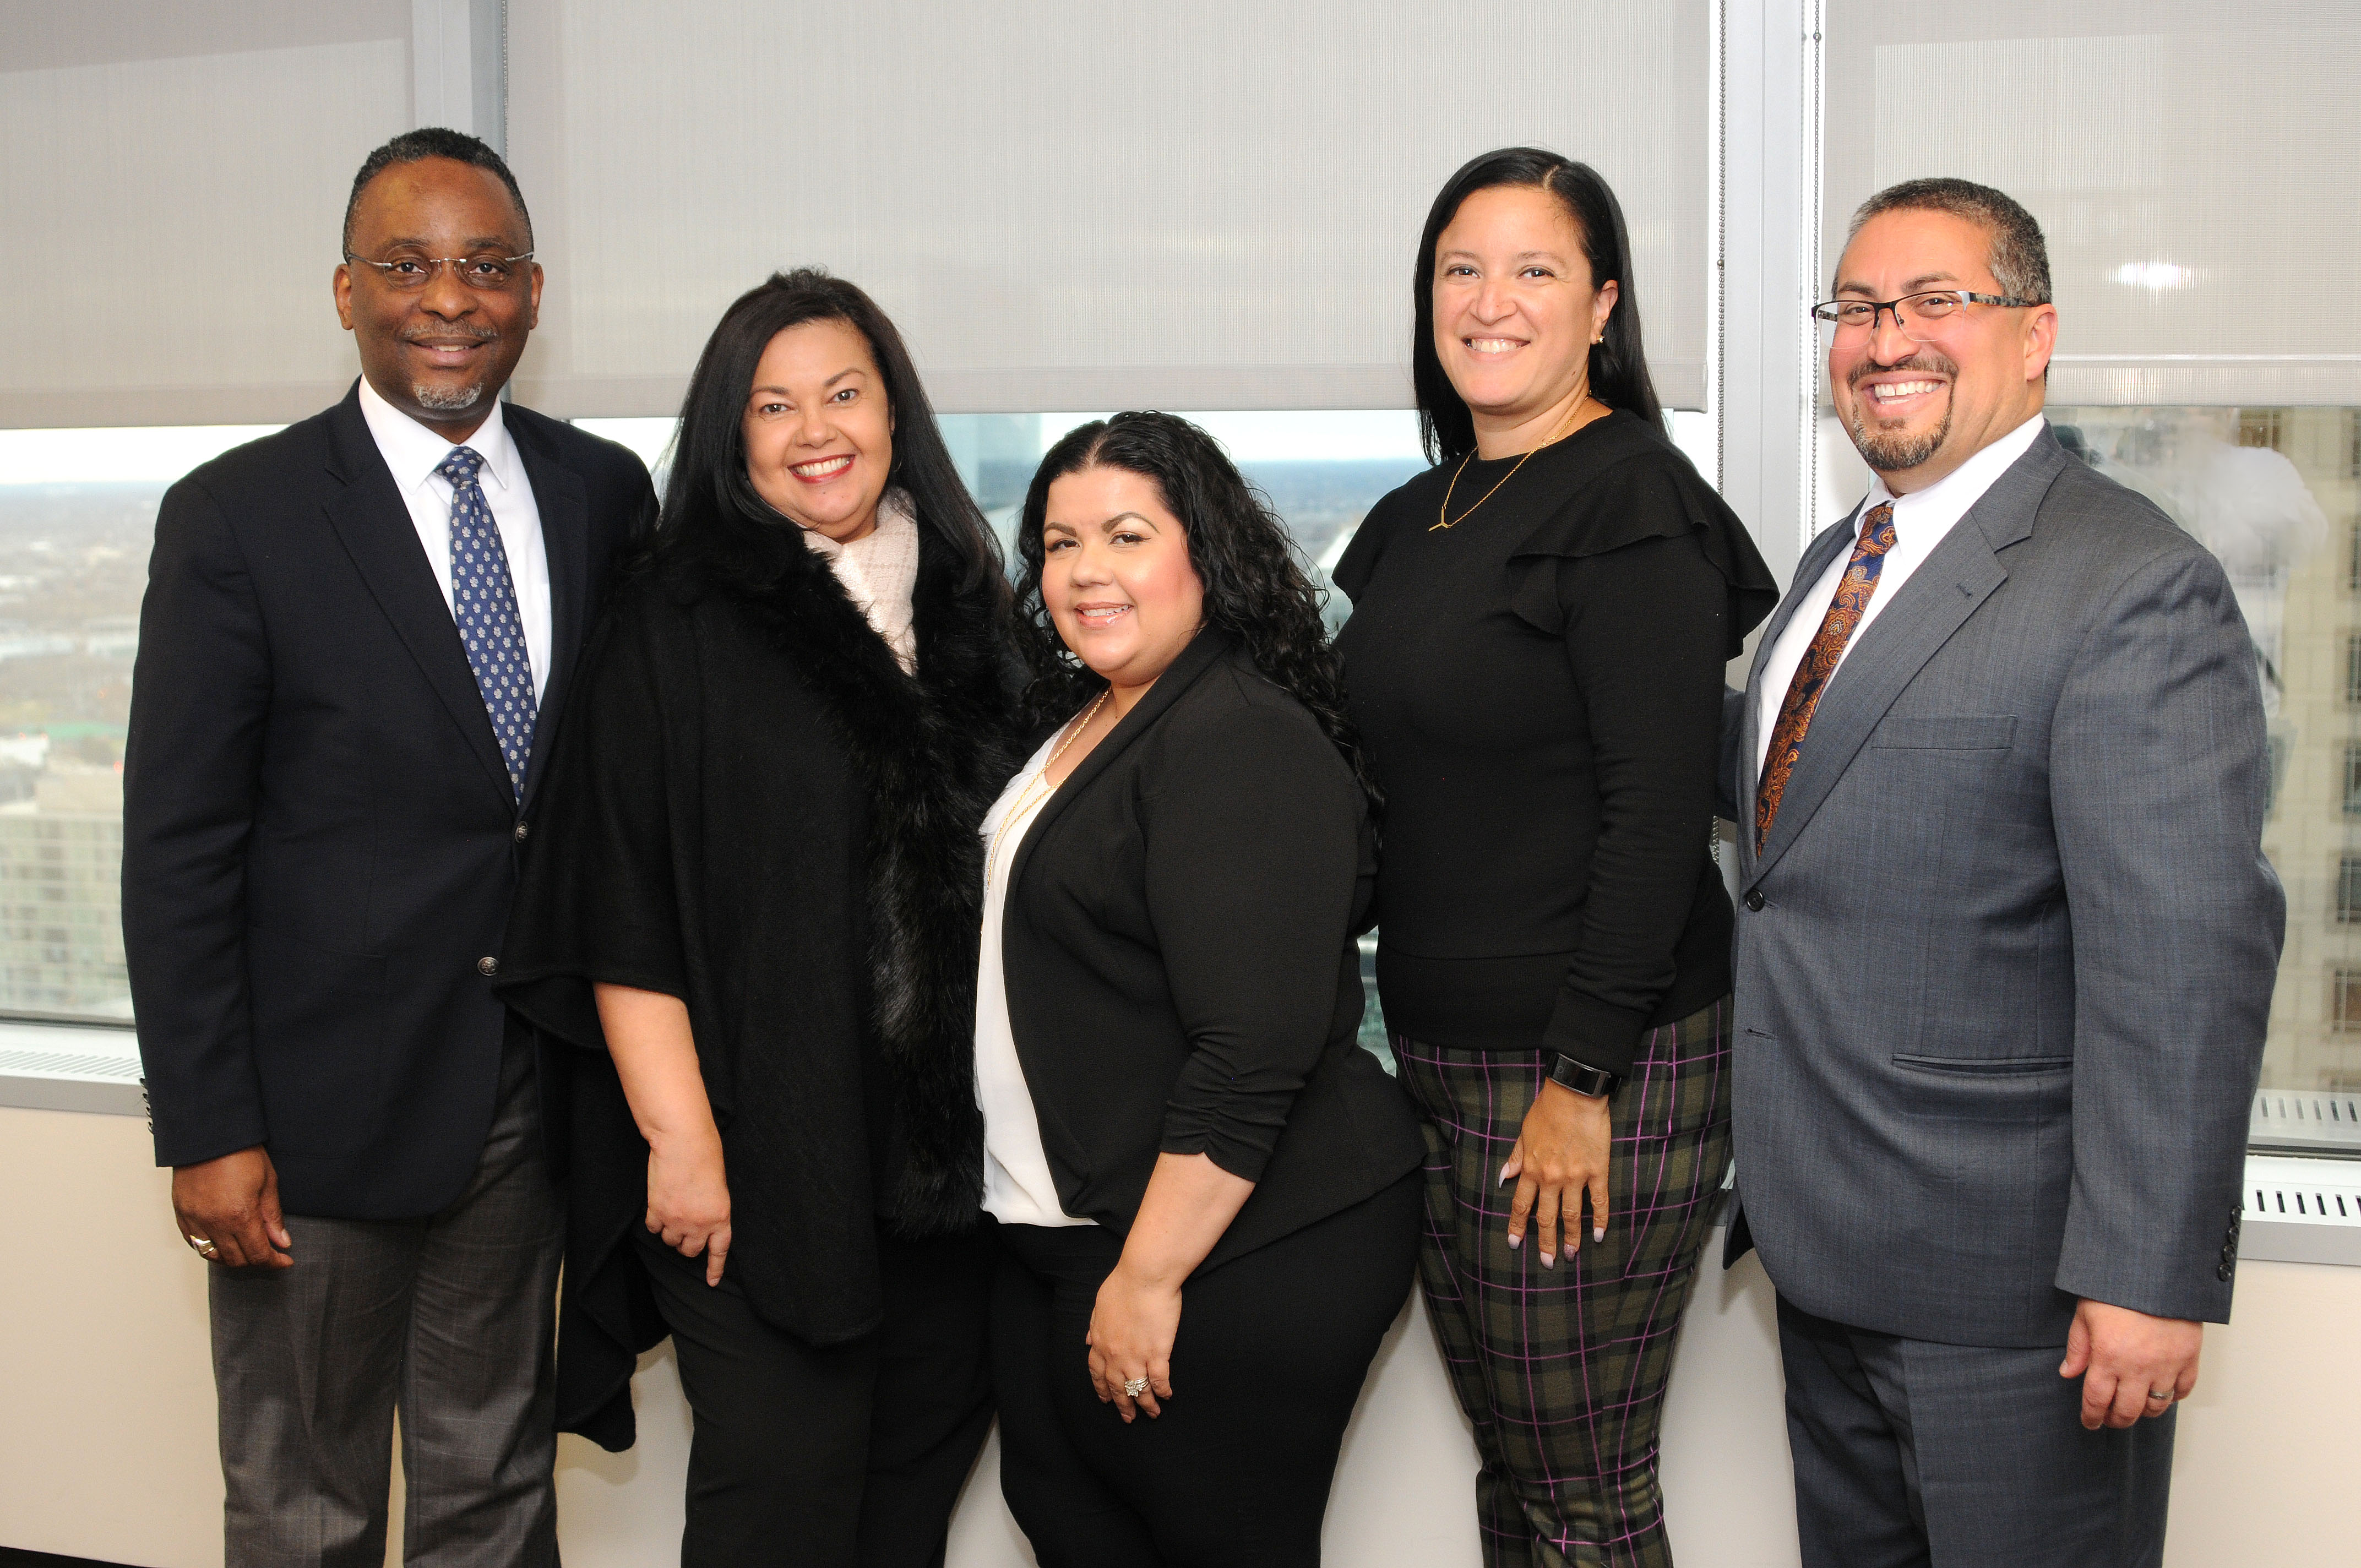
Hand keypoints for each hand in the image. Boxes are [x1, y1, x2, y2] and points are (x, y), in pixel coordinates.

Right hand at [172, 1146, 292, 1268]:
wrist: (209, 1135)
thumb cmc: (240, 1153)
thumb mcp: (268, 1182)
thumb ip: (273, 1217)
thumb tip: (282, 1242)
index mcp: (240, 1215)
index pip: (258, 1254)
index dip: (274, 1261)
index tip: (284, 1260)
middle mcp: (214, 1223)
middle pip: (236, 1260)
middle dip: (256, 1260)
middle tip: (268, 1253)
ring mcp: (195, 1220)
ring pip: (213, 1256)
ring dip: (232, 1258)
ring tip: (246, 1249)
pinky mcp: (181, 1214)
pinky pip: (194, 1243)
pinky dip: (209, 1248)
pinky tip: (222, 1243)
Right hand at [645, 1131, 730, 1285]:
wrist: (684, 1144)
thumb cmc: (706, 1159)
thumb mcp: (718, 1188)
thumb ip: (711, 1211)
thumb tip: (700, 1224)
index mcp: (720, 1217)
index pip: (718, 1250)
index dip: (714, 1268)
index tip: (711, 1282)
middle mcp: (699, 1224)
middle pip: (689, 1250)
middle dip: (687, 1244)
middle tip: (685, 1228)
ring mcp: (677, 1220)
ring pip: (670, 1241)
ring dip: (670, 1231)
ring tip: (673, 1209)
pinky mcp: (657, 1212)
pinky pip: (653, 1229)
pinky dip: (655, 1221)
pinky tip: (659, 1206)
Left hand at [1086, 1261, 1180, 1422]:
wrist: (1144, 1276)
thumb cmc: (1123, 1285)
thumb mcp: (1099, 1305)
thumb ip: (1094, 1326)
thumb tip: (1088, 1341)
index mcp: (1100, 1342)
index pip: (1097, 1373)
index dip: (1102, 1389)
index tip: (1106, 1399)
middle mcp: (1115, 1355)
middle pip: (1117, 1387)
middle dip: (1123, 1405)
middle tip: (1128, 1418)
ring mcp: (1136, 1356)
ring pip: (1139, 1389)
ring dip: (1145, 1405)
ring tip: (1152, 1414)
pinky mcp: (1157, 1352)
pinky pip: (1159, 1379)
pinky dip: (1162, 1391)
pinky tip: (1167, 1396)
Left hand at [1502, 1078, 1611, 1267]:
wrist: (1575, 1093)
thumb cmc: (1548, 1109)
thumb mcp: (1524, 1133)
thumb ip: (1516, 1158)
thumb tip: (1503, 1178)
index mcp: (1531, 1168)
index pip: (1520, 1205)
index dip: (1517, 1226)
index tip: (1515, 1244)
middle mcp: (1551, 1177)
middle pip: (1546, 1217)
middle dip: (1545, 1242)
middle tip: (1547, 1262)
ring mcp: (1576, 1176)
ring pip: (1572, 1215)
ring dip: (1572, 1238)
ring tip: (1572, 1255)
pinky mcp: (1598, 1171)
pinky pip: (1599, 1201)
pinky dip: (1600, 1220)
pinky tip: (1598, 1235)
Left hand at [2058, 1299, 2201, 1429]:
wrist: (2156, 1270)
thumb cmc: (2117, 1289)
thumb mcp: (2086, 1313)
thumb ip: (2078, 1347)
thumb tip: (2068, 1373)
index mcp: (2108, 1356)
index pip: (2097, 1400)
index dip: (2092, 1416)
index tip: (2090, 1422)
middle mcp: (2138, 1367)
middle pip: (2127, 1411)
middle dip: (2116, 1420)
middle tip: (2110, 1418)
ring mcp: (2166, 1365)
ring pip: (2157, 1407)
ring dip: (2143, 1411)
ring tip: (2134, 1405)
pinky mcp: (2189, 1359)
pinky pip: (2183, 1391)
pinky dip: (2172, 1397)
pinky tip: (2161, 1391)